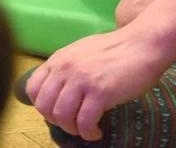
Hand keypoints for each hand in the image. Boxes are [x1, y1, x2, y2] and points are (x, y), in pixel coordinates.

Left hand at [22, 27, 169, 140]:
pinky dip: (88, 132)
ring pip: (62, 116)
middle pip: (44, 106)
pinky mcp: (100, 93)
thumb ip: (68, 67)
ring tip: (85, 129)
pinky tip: (96, 132)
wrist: (143, 43)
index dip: (42, 105)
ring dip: (72, 129)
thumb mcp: (83, 52)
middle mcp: (66, 68)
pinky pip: (84, 122)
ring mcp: (82, 80)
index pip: (33, 88)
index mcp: (59, 58)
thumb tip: (59, 91)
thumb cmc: (117, 48)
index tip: (56, 111)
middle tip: (71, 123)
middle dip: (56, 121)